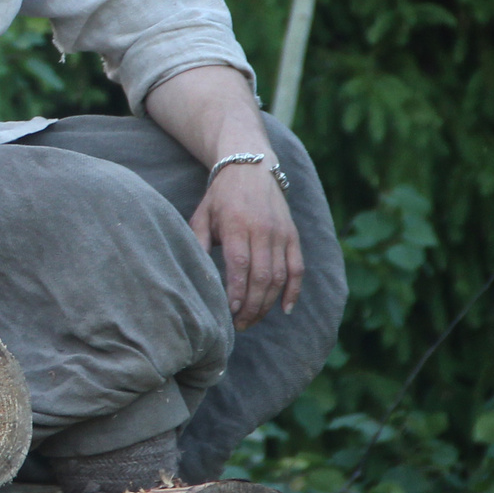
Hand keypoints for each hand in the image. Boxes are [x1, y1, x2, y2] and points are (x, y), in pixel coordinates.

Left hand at [192, 160, 300, 328]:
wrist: (250, 167)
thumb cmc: (220, 196)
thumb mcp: (202, 215)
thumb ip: (198, 242)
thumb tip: (195, 274)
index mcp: (237, 225)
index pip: (240, 264)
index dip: (237, 290)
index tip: (230, 311)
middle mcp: (263, 230)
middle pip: (262, 276)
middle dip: (251, 305)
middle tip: (239, 325)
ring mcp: (281, 234)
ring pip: (280, 276)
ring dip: (267, 303)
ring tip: (252, 320)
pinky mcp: (293, 236)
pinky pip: (297, 268)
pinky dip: (293, 291)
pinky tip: (284, 309)